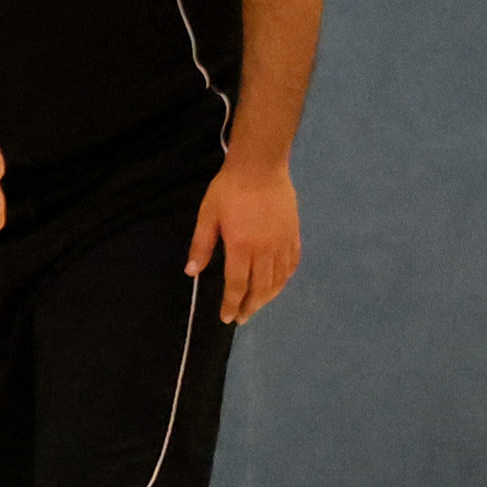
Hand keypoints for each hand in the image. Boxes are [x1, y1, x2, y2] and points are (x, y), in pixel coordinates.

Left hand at [188, 156, 299, 323]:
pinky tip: (279, 284)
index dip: (233, 304)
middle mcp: (265, 250)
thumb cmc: (228, 190)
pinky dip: (285, 279)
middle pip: (260, 287)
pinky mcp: (294, 235)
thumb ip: (201, 246)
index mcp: (242, 247)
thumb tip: (192, 272)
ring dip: (269, 297)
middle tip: (243, 318)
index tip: (228, 318)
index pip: (237, 284)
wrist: (260, 167)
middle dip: (251, 306)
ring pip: (279, 279)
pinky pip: (292, 264)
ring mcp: (283, 243)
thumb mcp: (207, 216)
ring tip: (258, 306)